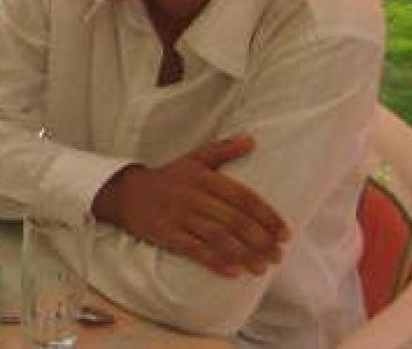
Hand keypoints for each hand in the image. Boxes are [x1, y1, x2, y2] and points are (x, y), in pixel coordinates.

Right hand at [92, 135, 288, 276]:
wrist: (127, 192)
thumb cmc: (168, 176)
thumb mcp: (194, 158)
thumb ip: (224, 149)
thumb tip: (252, 140)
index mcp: (205, 177)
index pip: (242, 196)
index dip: (265, 215)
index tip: (284, 232)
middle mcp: (194, 196)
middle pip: (233, 220)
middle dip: (260, 239)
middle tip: (278, 254)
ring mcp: (180, 217)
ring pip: (218, 238)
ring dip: (243, 254)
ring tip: (263, 267)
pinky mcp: (167, 235)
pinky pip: (194, 250)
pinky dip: (215, 262)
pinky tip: (234, 272)